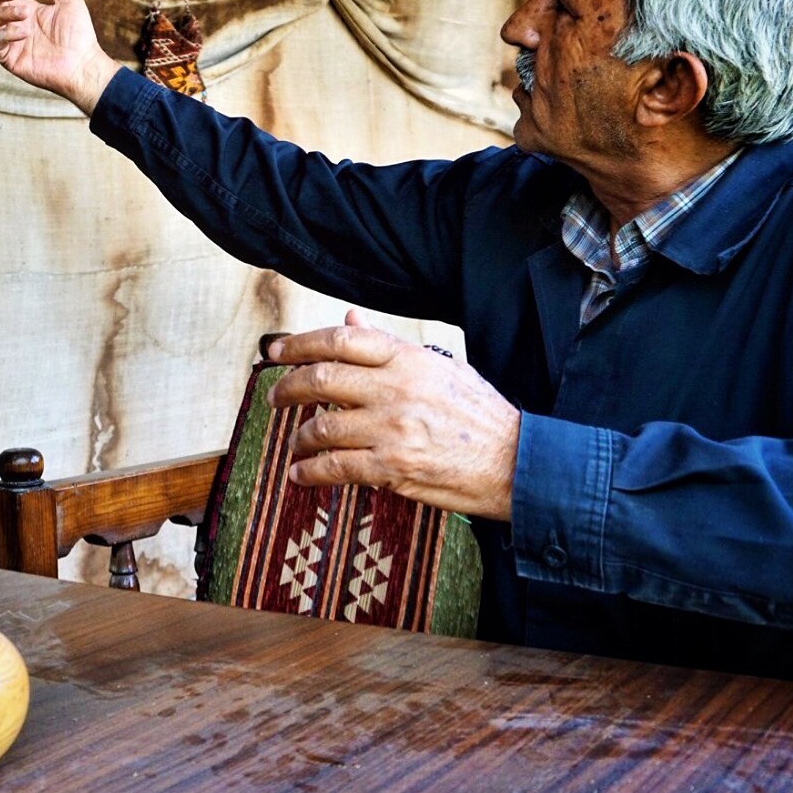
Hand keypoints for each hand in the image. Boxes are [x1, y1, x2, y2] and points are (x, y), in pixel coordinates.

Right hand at [0, 0, 120, 112]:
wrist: (82, 64)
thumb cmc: (79, 35)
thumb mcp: (69, 2)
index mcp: (24, 8)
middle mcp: (12, 23)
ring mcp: (9, 42)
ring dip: (4, 13)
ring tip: (26, 14)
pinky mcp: (8, 59)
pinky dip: (7, 33)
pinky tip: (25, 33)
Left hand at [267, 309, 520, 520]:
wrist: (517, 463)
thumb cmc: (479, 414)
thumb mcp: (440, 366)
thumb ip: (389, 345)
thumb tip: (350, 318)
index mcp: (408, 359)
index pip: (340, 340)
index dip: (300, 344)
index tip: (276, 351)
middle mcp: (396, 389)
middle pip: (321, 379)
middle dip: (287, 388)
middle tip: (275, 397)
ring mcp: (392, 429)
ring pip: (322, 427)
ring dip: (299, 437)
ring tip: (295, 443)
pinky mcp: (393, 468)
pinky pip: (336, 468)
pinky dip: (310, 472)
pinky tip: (300, 475)